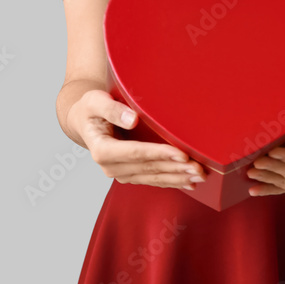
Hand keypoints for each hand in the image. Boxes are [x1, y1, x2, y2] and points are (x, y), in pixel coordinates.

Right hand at [68, 89, 205, 189]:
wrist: (85, 122)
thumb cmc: (91, 108)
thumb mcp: (95, 101)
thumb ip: (112, 109)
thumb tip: (132, 119)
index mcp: (101, 149)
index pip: (135, 152)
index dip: (159, 154)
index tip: (181, 154)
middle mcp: (110, 166)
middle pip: (148, 168)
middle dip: (175, 169)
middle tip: (199, 168)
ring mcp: (120, 173)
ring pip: (153, 178)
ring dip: (177, 177)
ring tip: (200, 176)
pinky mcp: (129, 175)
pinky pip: (152, 180)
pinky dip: (171, 181)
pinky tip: (188, 182)